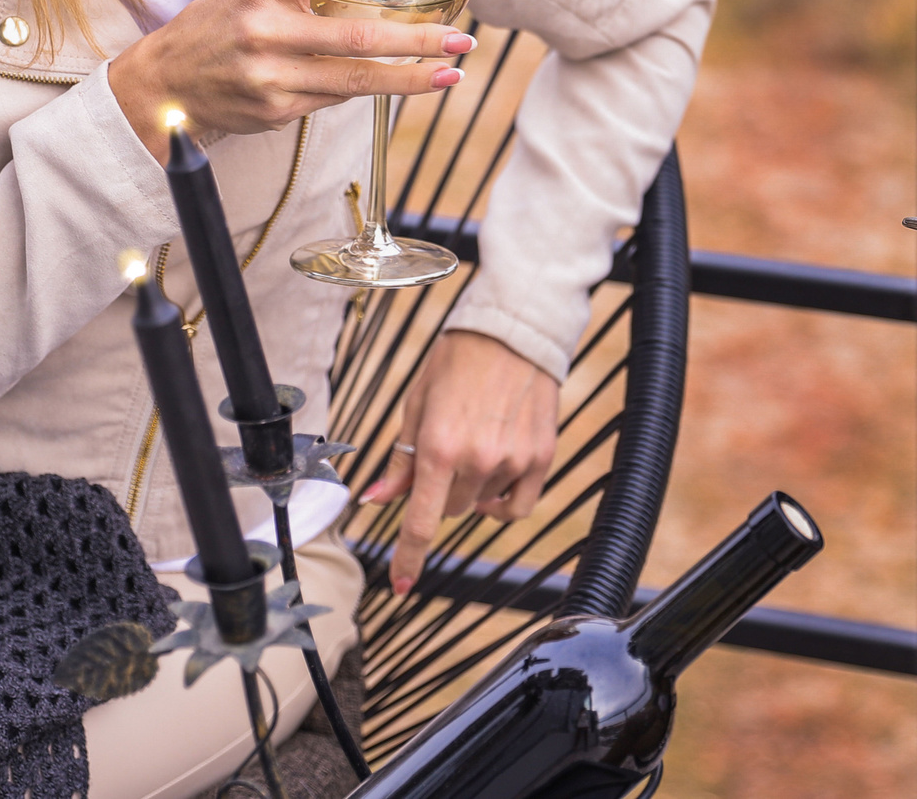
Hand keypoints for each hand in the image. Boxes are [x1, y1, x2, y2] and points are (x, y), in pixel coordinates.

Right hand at [107, 0, 475, 151]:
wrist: (161, 86)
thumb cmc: (219, 27)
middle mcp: (264, 29)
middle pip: (356, 36)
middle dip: (418, 39)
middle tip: (461, 38)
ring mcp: (270, 76)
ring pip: (356, 79)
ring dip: (412, 79)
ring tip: (453, 71)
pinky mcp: (276, 110)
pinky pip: (337, 98)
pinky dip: (373, 91)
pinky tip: (403, 84)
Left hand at [360, 330, 560, 596]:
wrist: (514, 330)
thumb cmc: (457, 362)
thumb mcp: (417, 405)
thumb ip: (401, 460)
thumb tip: (375, 500)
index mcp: (438, 447)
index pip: (420, 522)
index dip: (408, 559)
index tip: (401, 586)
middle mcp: (477, 460)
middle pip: (448, 510)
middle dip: (439, 490)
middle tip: (446, 449)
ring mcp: (513, 461)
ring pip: (480, 506)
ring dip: (472, 488)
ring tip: (476, 442)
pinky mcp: (542, 457)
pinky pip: (519, 505)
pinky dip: (503, 501)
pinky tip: (498, 475)